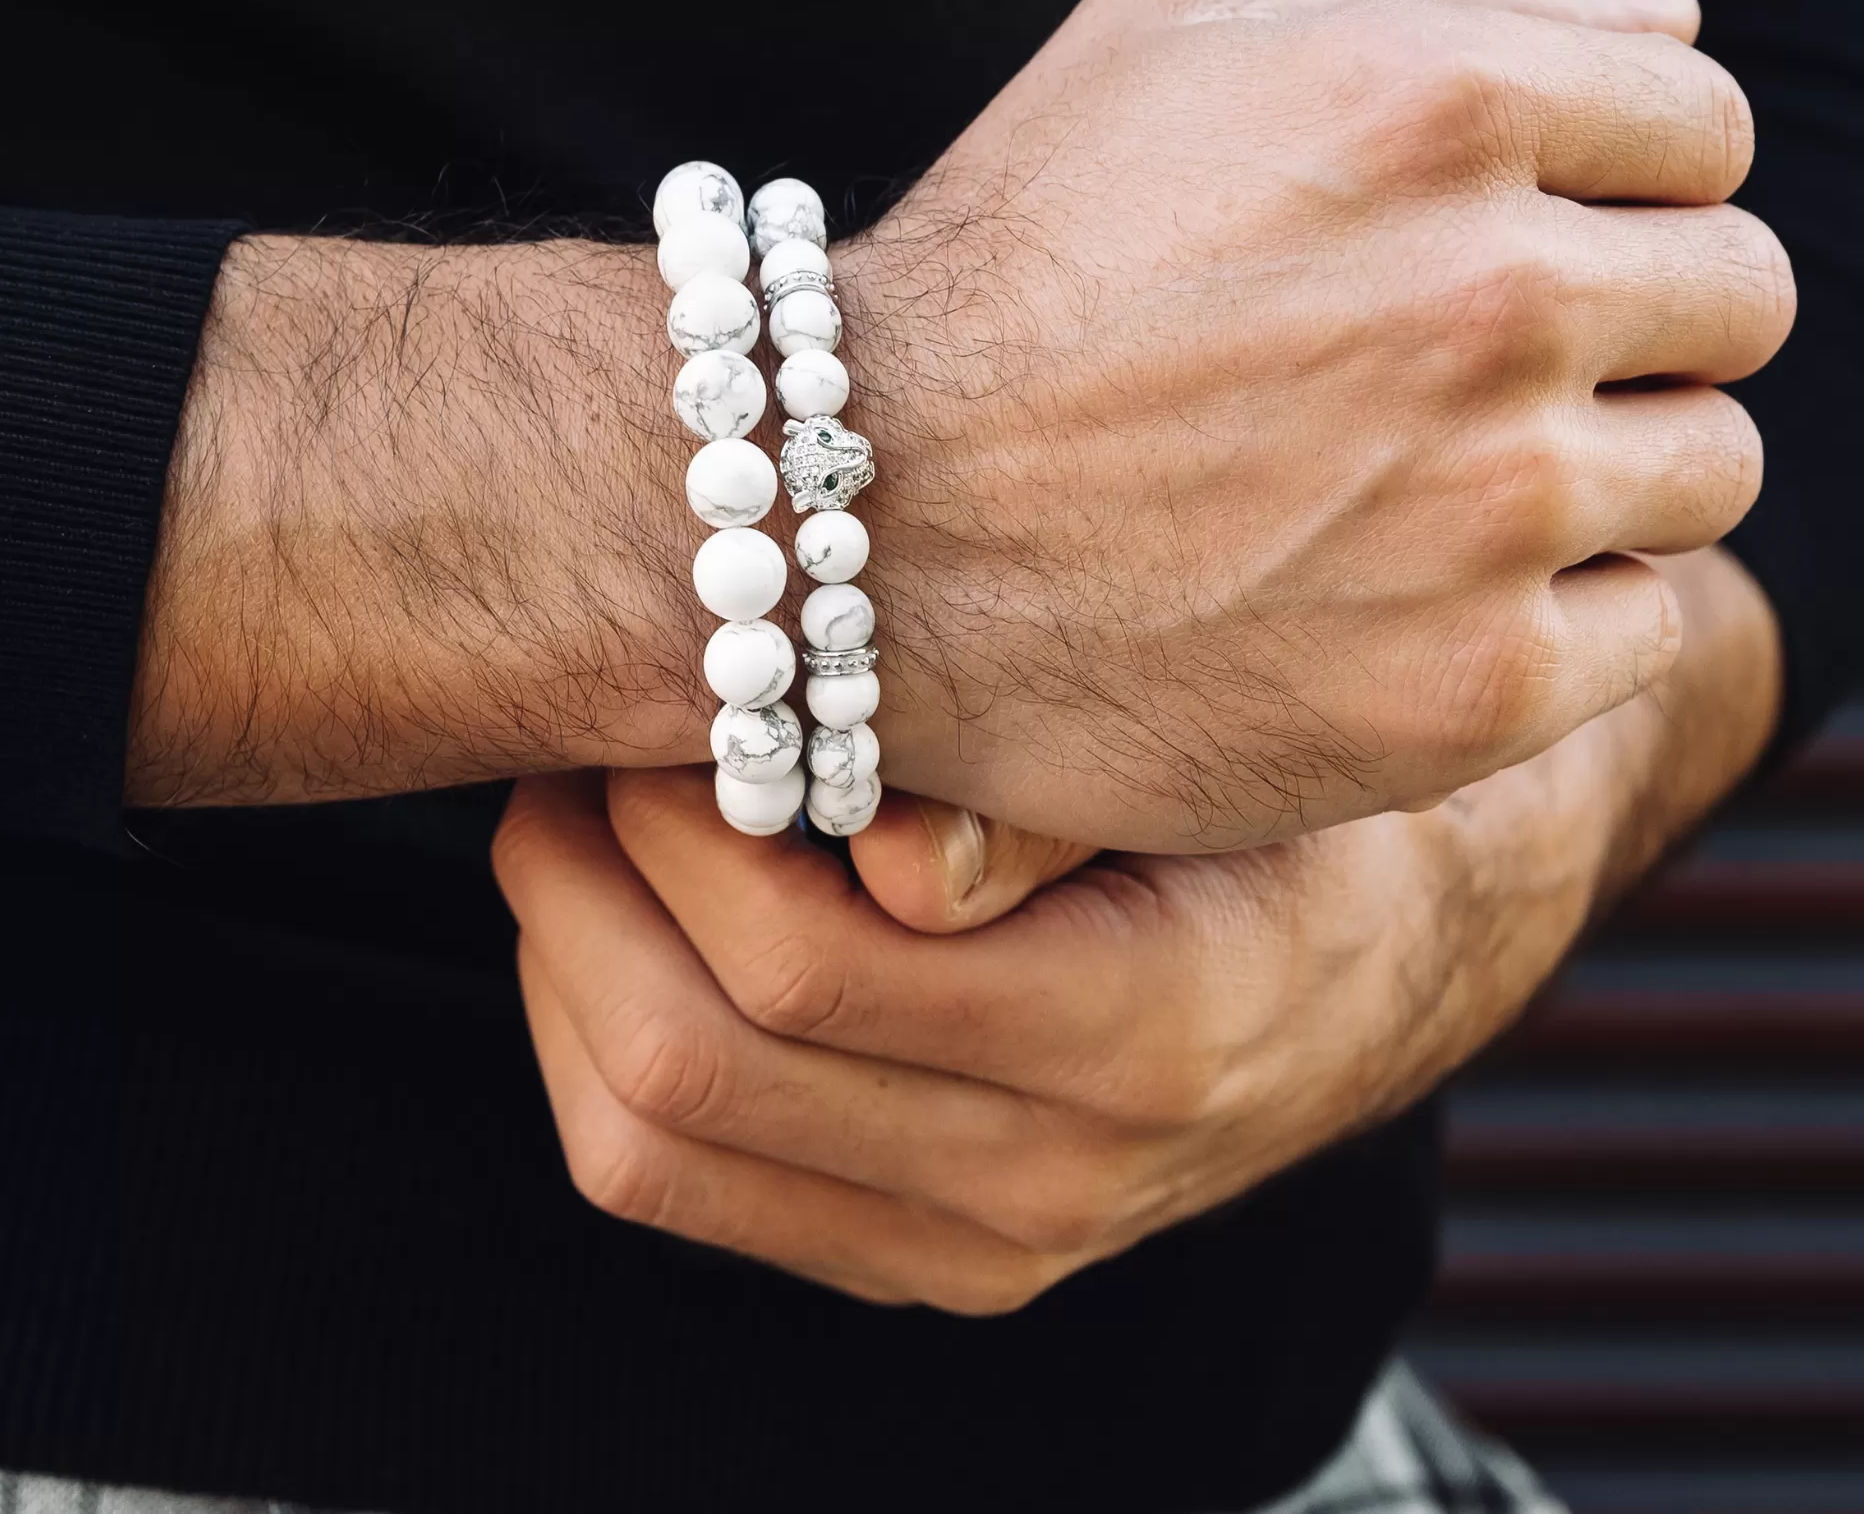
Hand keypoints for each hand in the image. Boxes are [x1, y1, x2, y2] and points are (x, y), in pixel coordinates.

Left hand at [493, 547, 1778, 1313]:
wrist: (1386, 963)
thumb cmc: (1290, 813)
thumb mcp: (1225, 766)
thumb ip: (1054, 801)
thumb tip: (882, 857)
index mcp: (1136, 1035)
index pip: (801, 965)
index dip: (677, 821)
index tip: (660, 697)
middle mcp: (1046, 1180)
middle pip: (689, 1066)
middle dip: (579, 884)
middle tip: (573, 751)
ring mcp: (973, 1245)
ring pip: (649, 1147)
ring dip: (567, 963)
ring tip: (574, 822)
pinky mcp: (920, 1256)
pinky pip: (680, 1183)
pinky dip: (600, 1046)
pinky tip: (623, 922)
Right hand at [846, 0, 1791, 849]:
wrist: (851, 518)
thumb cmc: (1011, 261)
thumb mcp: (1166, 30)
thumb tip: (1669, 29)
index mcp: (1438, 99)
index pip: (1699, 131)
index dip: (1611, 188)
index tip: (1503, 247)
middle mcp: (1490, 296)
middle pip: (1736, 299)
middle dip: (1629, 324)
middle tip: (1468, 376)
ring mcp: (1489, 509)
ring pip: (1706, 471)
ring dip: (1602, 473)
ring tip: (1428, 492)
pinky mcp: (1470, 692)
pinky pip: (1638, 631)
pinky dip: (1551, 616)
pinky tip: (1405, 601)